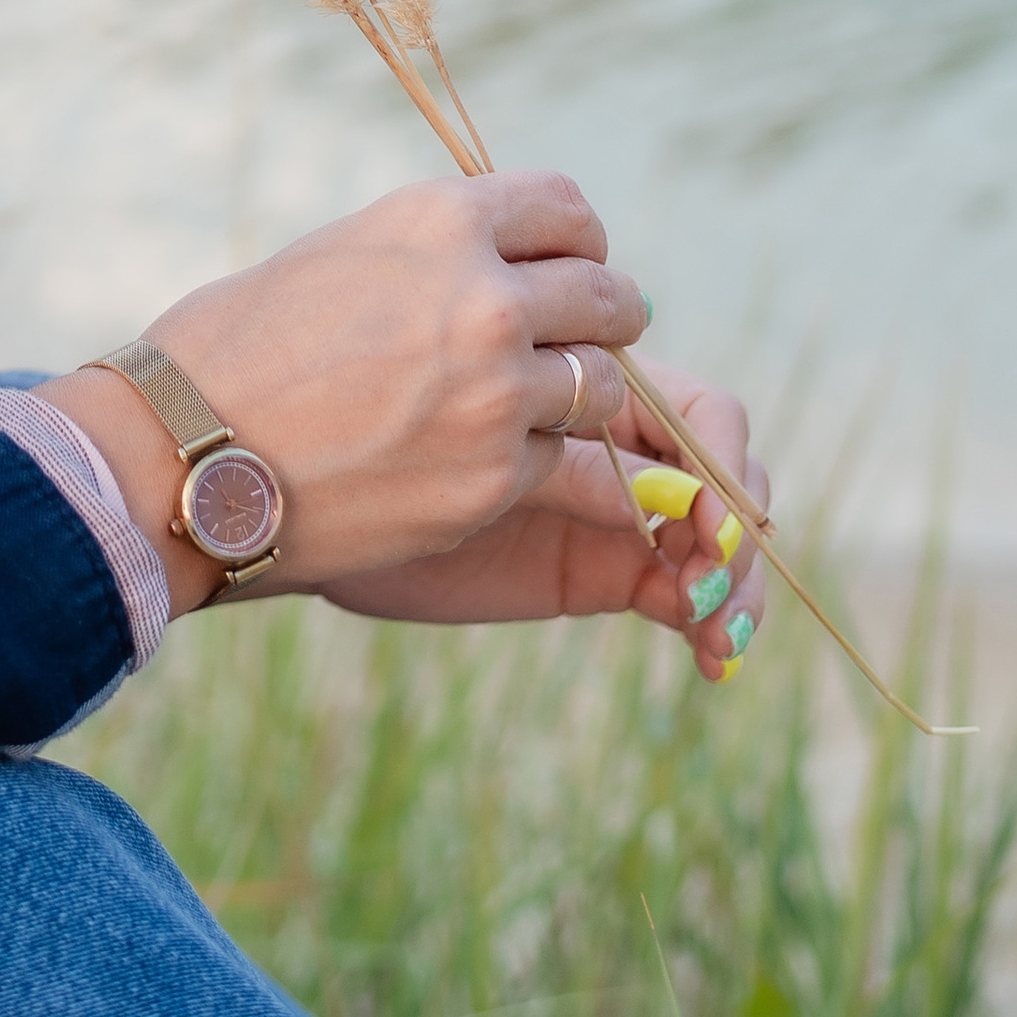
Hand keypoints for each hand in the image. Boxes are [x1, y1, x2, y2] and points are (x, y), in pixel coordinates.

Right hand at [42, 171, 650, 622]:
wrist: (190, 449)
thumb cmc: (246, 343)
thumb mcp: (348, 252)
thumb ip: (441, 253)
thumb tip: (522, 267)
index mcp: (440, 219)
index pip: (569, 211)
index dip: (574, 241)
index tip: (564, 267)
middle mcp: (483, 298)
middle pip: (609, 297)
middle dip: (598, 318)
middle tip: (570, 341)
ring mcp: (496, 395)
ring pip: (603, 386)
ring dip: (574, 395)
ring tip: (519, 404)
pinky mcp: (493, 481)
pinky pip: (558, 460)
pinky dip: (528, 460)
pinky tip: (471, 457)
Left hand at [327, 359, 769, 682]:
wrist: (279, 495)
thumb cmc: (346, 444)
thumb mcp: (456, 451)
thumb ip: (559, 466)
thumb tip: (661, 494)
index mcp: (570, 365)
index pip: (685, 399)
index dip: (717, 455)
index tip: (712, 517)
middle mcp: (599, 428)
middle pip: (715, 459)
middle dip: (736, 518)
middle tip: (716, 576)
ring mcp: (604, 497)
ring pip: (711, 525)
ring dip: (735, 574)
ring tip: (718, 625)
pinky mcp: (596, 565)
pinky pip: (677, 584)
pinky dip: (710, 616)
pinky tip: (711, 651)